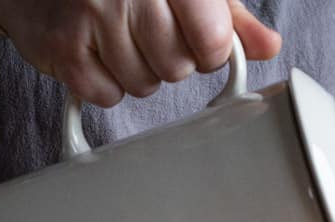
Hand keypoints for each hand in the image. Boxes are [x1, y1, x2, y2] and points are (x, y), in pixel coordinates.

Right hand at [0, 0, 281, 105]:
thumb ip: (227, 16)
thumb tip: (269, 47)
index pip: (212, 39)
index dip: (208, 51)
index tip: (197, 41)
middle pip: (178, 67)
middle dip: (168, 60)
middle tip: (145, 33)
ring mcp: (92, 14)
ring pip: (145, 85)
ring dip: (136, 72)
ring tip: (115, 38)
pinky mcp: (64, 46)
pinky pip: (109, 95)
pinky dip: (103, 83)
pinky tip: (92, 50)